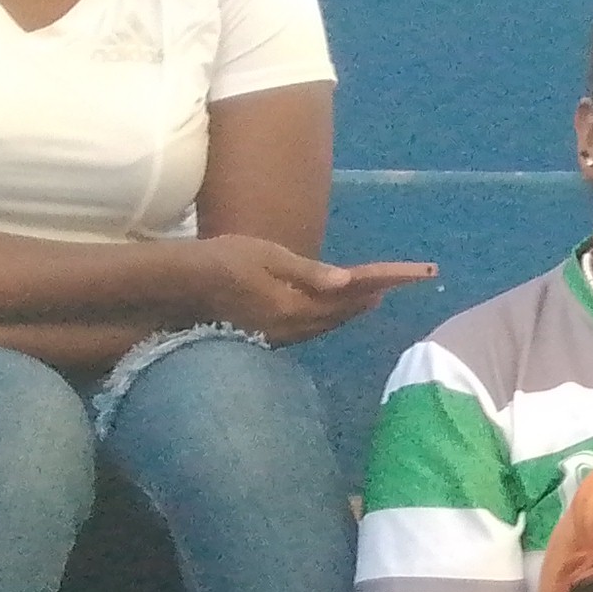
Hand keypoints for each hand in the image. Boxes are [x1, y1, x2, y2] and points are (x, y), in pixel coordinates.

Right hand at [191, 234, 434, 343]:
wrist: (176, 288)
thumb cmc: (219, 261)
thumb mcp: (264, 256)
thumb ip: (306, 272)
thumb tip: (346, 282)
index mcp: (295, 304)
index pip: (351, 294)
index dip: (385, 284)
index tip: (416, 274)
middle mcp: (292, 325)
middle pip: (343, 314)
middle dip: (372, 300)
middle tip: (400, 285)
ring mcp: (280, 334)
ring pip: (328, 324)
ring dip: (352, 311)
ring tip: (375, 297)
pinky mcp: (268, 335)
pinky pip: (310, 328)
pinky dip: (330, 318)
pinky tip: (332, 311)